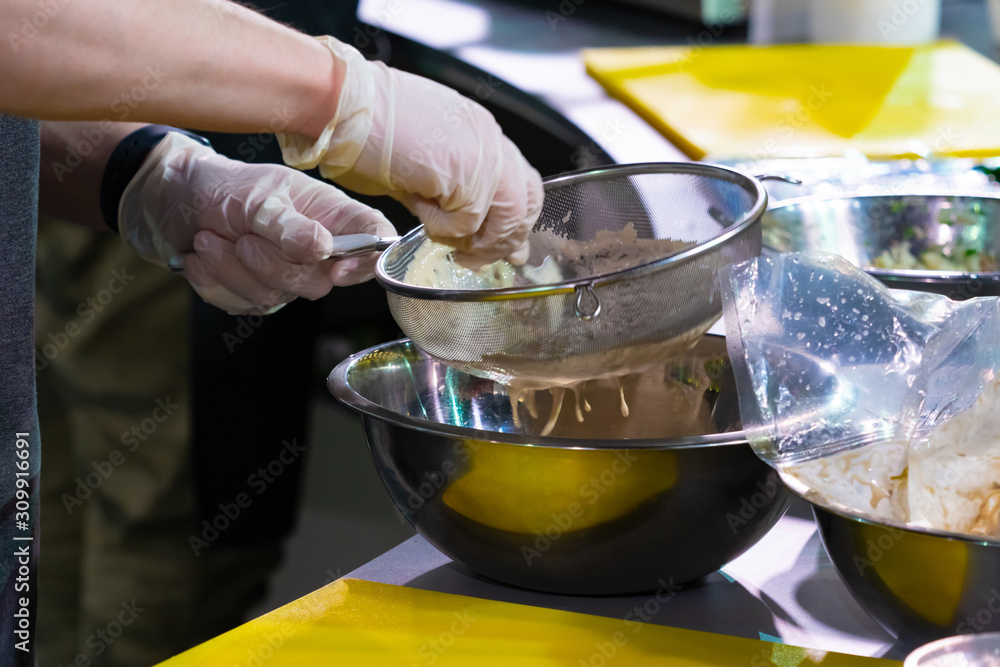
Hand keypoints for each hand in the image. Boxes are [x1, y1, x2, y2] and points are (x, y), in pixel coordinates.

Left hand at [118, 132, 395, 313]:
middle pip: (319, 281)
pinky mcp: (257, 294)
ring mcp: (287, 276)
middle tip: (241, 237)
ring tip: (208, 238)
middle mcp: (317, 249)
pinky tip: (201, 257)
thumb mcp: (254, 196)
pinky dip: (214, 281)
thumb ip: (289, 224)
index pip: (374, 239)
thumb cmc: (222, 186)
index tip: (335, 269)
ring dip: (231, 268)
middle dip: (270, 263)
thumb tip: (324, 249)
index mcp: (330, 214)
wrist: (172, 201)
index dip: (367, 261)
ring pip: (277, 296)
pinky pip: (243, 305)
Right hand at [277, 37, 542, 268]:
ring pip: (505, 218)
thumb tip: (462, 226)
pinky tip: (420, 214)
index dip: (517, 218)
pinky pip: (468, 223)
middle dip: (505, 238)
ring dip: (476, 240)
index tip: (509, 246)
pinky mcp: (466, 175)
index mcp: (480, 130)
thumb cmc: (364, 128)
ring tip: (445, 242)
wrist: (340, 105)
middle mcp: (489, 139)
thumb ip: (449, 189)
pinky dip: (443, 230)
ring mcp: (482, 154)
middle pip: (526, 201)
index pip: (521, 181)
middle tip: (478, 260)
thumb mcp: (421, 158)